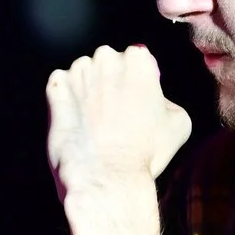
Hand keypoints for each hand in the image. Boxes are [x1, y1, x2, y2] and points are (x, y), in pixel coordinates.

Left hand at [45, 44, 193, 234]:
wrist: (108, 176)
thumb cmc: (146, 152)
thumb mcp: (179, 122)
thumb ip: (167, 99)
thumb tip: (157, 99)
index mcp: (137, 60)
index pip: (138, 58)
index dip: (138, 81)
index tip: (136, 99)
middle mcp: (105, 59)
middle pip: (108, 63)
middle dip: (110, 82)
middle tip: (115, 113)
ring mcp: (77, 73)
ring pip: (83, 73)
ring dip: (88, 89)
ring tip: (95, 121)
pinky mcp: (55, 90)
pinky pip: (60, 86)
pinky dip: (65, 99)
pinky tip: (77, 120)